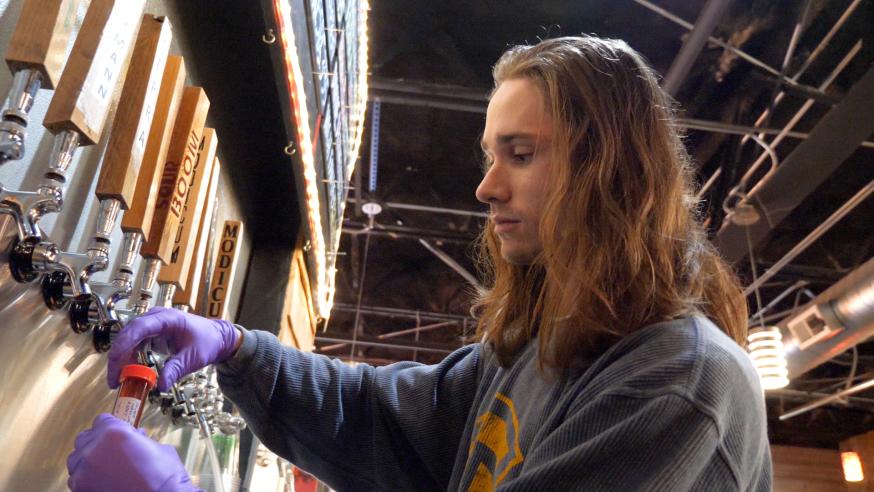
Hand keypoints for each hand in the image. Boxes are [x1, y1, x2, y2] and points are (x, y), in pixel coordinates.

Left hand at [67, 413, 197, 491]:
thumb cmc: (163, 480)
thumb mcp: (158, 449)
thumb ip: (140, 440)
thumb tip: (138, 439)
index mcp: (114, 433)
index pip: (102, 420)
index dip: (112, 425)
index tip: (116, 432)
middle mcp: (94, 450)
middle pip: (85, 437)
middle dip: (97, 441)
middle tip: (111, 449)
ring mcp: (85, 472)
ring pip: (76, 459)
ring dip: (89, 460)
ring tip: (105, 467)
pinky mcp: (81, 490)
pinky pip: (76, 479)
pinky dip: (86, 479)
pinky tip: (102, 481)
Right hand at [108, 307, 239, 390]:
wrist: (216, 338)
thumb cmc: (207, 342)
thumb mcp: (193, 358)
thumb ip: (176, 369)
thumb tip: (161, 386)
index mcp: (168, 319)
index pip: (140, 327)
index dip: (125, 342)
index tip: (115, 360)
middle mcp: (156, 318)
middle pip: (129, 334)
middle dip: (118, 356)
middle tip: (113, 379)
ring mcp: (152, 325)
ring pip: (128, 340)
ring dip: (120, 359)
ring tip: (117, 380)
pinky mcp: (151, 334)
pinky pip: (134, 345)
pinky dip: (129, 358)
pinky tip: (127, 373)